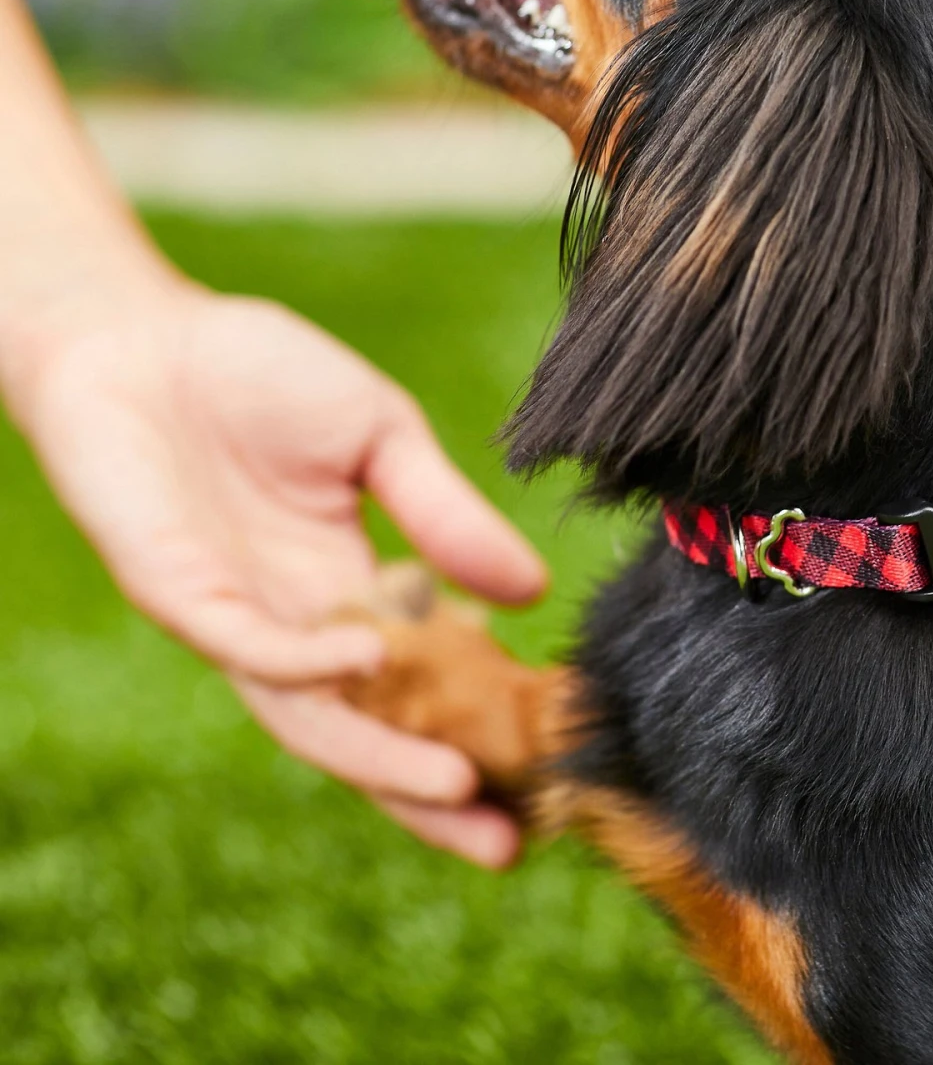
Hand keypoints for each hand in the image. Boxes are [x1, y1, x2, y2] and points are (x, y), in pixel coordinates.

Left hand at [10, 276, 545, 866]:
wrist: (146, 332)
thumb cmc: (261, 372)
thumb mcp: (385, 436)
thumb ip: (447, 513)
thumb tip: (535, 590)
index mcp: (348, 588)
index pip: (416, 679)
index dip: (472, 727)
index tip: (541, 769)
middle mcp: (296, 622)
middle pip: (367, 730)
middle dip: (430, 793)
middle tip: (505, 846)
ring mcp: (238, 615)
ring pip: (310, 716)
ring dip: (380, 762)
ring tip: (458, 794)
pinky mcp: (180, 593)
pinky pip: (250, 647)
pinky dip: (309, 663)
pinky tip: (370, 661)